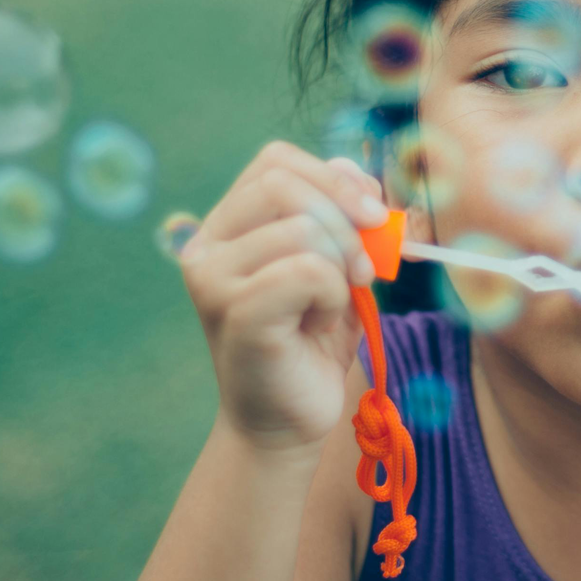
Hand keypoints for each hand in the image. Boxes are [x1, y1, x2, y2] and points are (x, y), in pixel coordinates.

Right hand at [178, 140, 388, 451]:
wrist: (289, 419)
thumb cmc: (313, 341)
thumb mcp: (340, 267)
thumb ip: (348, 217)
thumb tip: (357, 172)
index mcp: (228, 224)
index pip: (276, 162)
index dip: (332, 177)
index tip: (374, 213)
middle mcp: (207, 245)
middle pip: (284, 185)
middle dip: (345, 218)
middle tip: (364, 269)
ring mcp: (212, 278)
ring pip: (303, 230)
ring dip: (341, 268)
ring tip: (330, 307)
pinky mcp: (234, 312)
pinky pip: (307, 271)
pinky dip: (332, 296)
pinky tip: (319, 325)